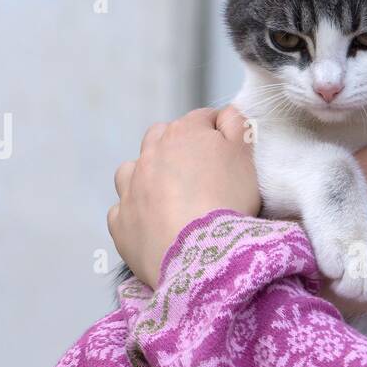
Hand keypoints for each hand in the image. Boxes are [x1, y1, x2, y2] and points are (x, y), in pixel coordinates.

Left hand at [108, 105, 260, 289]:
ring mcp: (131, 188)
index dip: (220, 133)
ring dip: (146, 175)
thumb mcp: (245, 154)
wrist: (199, 254)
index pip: (203, 119)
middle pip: (161, 137)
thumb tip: (224, 113)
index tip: (231, 152)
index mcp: (182, 133)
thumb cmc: (228, 202)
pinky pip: (121, 210)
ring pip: (132, 170)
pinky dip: (134, 212)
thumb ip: (237, 124)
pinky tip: (151, 223)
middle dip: (177, 148)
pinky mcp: (121, 222)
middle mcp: (149, 155)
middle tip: (199, 173)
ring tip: (167, 196)